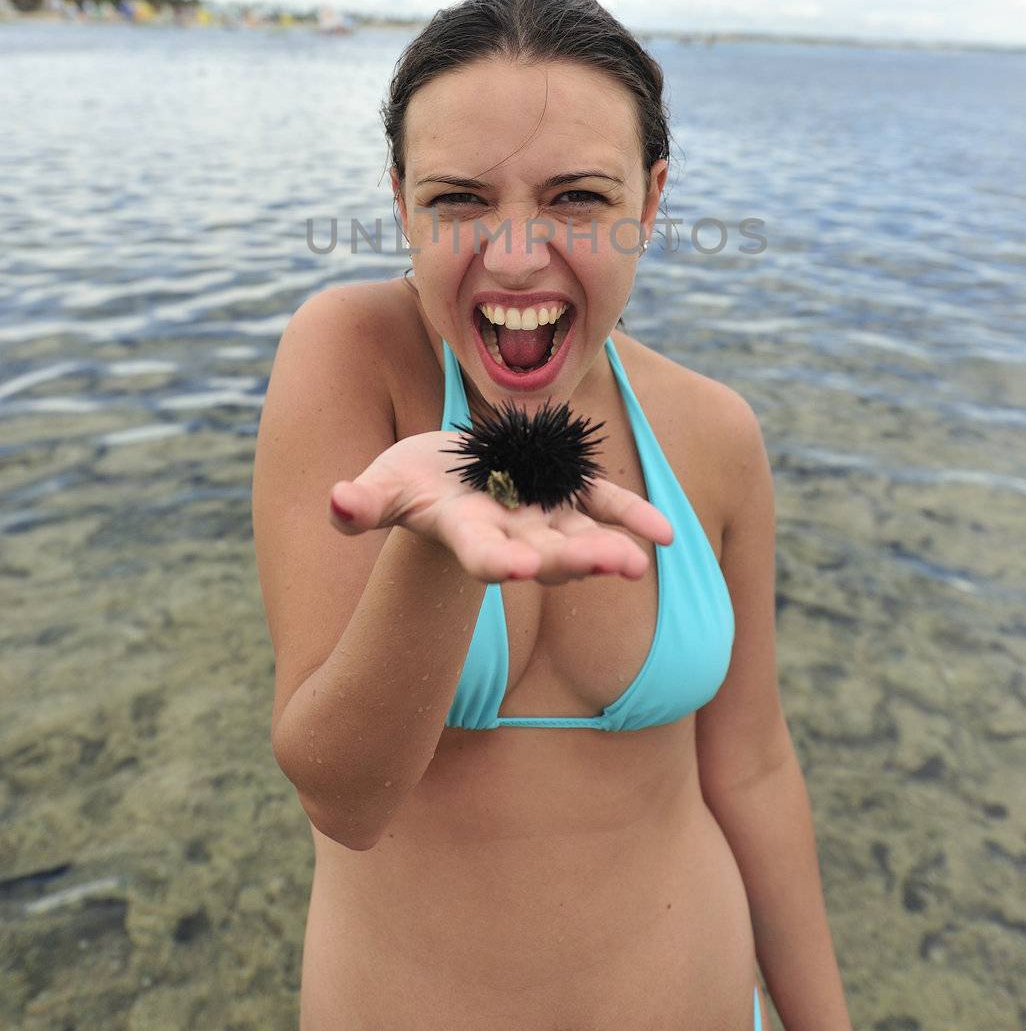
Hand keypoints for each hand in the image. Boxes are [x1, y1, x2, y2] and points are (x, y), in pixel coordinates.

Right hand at [329, 430, 673, 584]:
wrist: (449, 480)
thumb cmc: (409, 483)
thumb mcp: (383, 487)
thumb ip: (363, 504)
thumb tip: (334, 505)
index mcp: (465, 534)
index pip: (482, 554)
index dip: (497, 561)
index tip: (516, 569)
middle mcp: (510, 534)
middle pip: (545, 553)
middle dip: (578, 560)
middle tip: (616, 566)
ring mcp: (543, 517)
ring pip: (580, 535)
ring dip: (610, 546)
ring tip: (640, 562)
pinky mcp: (567, 493)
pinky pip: (605, 504)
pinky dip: (633, 517)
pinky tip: (667, 536)